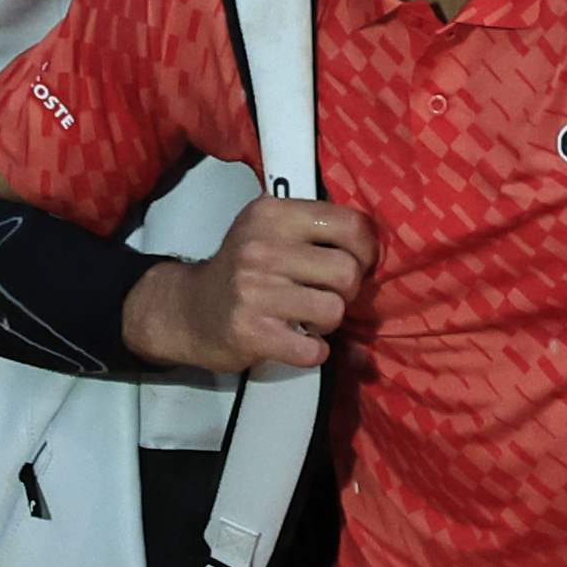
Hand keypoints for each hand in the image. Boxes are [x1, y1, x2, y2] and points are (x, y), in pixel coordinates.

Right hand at [126, 194, 378, 372]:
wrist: (188, 311)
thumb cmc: (243, 270)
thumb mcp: (270, 232)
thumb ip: (316, 232)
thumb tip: (378, 254)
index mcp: (273, 214)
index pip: (349, 223)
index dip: (365, 250)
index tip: (355, 264)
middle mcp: (262, 247)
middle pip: (347, 272)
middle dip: (346, 292)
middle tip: (326, 297)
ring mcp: (255, 291)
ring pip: (334, 310)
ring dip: (329, 323)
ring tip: (307, 319)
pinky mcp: (252, 332)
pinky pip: (313, 349)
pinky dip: (313, 352)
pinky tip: (297, 343)